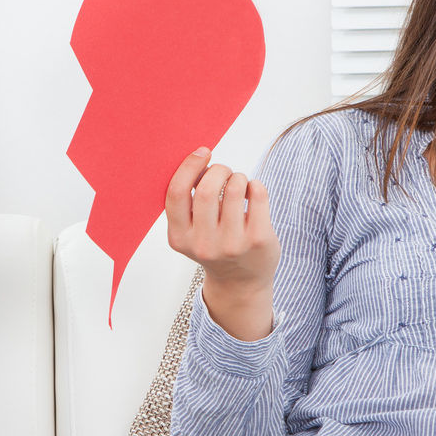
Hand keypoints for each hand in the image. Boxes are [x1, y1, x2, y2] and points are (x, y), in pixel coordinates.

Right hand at [164, 147, 278, 340]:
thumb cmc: (214, 244)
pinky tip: (253, 193)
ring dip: (238, 177)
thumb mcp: (190, 232)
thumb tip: (199, 158)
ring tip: (240, 185)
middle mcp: (204, 244)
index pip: (177, 193)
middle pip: (207, 189)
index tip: (202, 152)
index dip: (189, 167)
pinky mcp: (259, 240)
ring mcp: (233, 244)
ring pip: (236, 188)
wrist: (241, 283)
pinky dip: (256, 185)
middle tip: (224, 172)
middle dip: (218, 170)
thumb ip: (188, 203)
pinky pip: (258, 194)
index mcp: (179, 238)